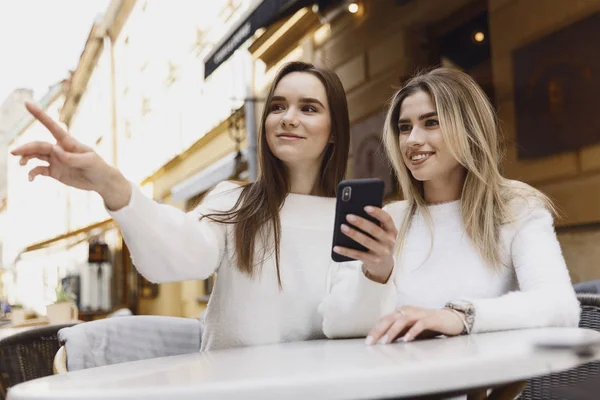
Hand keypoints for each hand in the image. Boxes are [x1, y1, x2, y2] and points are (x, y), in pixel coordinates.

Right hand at [10, 102, 130, 209]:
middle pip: (39, 145)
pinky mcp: (54, 171)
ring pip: (36, 155)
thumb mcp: (89, 162)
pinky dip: (32, 173)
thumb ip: (72, 157)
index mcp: (68, 142)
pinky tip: (30, 179)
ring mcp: (56, 160)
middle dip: (26, 147)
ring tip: (21, 163)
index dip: (40, 115)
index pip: (52, 126)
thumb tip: (55, 151)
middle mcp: (59, 149)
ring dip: (26, 158)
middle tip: (14, 152)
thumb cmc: (98, 167)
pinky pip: (39, 170)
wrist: (102, 182)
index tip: (27, 103)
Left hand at [332, 206, 397, 282]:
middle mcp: (389, 241)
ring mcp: (382, 252)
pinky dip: (346, 251)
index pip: (387, 219)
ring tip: (342, 227)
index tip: (365, 207)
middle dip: (361, 222)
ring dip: (354, 234)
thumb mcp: (382, 233)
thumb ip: (374, 223)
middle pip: (375, 230)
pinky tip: (336, 247)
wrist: (384, 265)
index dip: (377, 213)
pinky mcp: (373, 261)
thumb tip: (354, 212)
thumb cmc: (379, 241)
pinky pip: (357, 255)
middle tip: (348, 216)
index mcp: (392, 231)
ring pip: (366, 242)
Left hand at [365, 305, 464, 344]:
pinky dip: (412, 332)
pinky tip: (406, 340)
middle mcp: (409, 311)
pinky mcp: (431, 319)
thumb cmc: (428, 325)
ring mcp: (419, 314)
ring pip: (402, 320)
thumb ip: (399, 332)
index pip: (385, 319)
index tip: (368, 341)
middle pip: (390, 318)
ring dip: (393, 331)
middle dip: (379, 330)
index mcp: (402, 312)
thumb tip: (383, 341)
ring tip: (385, 341)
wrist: (451, 319)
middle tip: (371, 342)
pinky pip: (420, 324)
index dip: (375, 329)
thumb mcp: (410, 329)